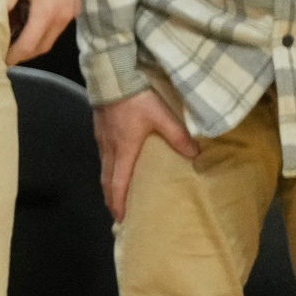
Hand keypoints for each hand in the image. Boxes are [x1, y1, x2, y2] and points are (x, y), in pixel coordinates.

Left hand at [1, 0, 88, 63]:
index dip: (12, 56)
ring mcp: (71, 13)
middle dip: (22, 54)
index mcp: (47, 13)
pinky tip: (27, 21)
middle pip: (41, 47)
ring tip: (11, 36)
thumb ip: (7, 0)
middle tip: (2, 51)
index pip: (27, 46)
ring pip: (50, 38)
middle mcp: (62, 18)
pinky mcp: (74, 6)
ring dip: (32, 42)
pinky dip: (42, 31)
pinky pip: (57, 27)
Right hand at [92, 88, 198, 220]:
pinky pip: (103, 155)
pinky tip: (115, 165)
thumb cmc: (135, 99)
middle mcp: (109, 148)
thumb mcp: (161, 116)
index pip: (118, 183)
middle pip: (107, 180)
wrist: (112, 76)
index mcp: (123, 151)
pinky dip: (108, 168)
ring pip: (103, 167)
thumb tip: (195, 155)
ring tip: (117, 193)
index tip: (121, 219)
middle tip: (118, 213)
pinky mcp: (100, 128)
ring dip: (109, 183)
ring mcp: (102, 138)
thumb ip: (178, 136)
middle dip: (112, 198)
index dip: (118, 203)